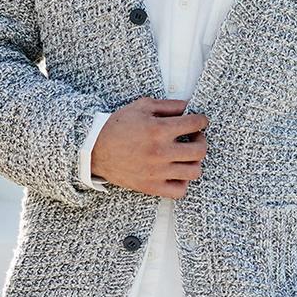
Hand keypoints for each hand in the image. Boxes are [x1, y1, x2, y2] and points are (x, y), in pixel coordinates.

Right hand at [91, 97, 208, 198]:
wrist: (95, 148)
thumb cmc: (118, 125)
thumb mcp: (142, 106)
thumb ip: (168, 105)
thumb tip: (189, 107)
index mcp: (159, 130)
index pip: (195, 124)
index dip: (202, 120)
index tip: (199, 121)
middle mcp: (161, 152)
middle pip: (200, 150)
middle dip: (201, 140)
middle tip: (194, 137)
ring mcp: (157, 172)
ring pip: (194, 172)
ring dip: (195, 161)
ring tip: (186, 155)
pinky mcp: (151, 186)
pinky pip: (179, 191)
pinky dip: (183, 182)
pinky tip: (177, 172)